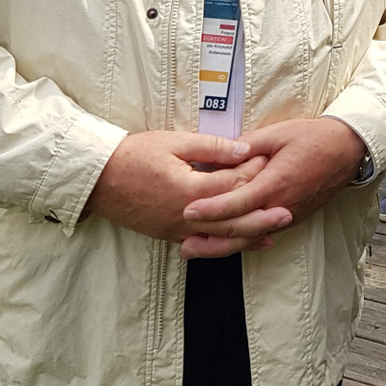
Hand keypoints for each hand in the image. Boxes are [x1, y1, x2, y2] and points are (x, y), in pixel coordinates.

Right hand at [84, 131, 290, 256]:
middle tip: (289, 209)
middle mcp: (185, 215)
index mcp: (189, 189)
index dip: (254, 175)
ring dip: (248, 234)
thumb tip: (244, 149)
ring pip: (219, 236)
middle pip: (232, 219)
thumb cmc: (134, 155)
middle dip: (262, 215)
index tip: (274, 165)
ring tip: (275, 231)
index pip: (232, 185)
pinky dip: (225, 243)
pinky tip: (241, 242)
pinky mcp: (169, 235)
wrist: (97, 179)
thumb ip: (211, 147)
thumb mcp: (174, 142)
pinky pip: (203, 242)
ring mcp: (176, 229)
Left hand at [179, 118, 366, 257]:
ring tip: (196, 249)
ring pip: (251, 239)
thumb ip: (247, 145)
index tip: (187, 210)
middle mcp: (282, 206)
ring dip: (223, 247)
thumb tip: (220, 153)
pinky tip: (223, 242)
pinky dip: (241, 241)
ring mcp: (288, 216)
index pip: (237, 203)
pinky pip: (262, 235)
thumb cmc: (313, 138)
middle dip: (211, 239)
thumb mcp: (277, 133)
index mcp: (276, 183)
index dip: (211, 209)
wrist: (347, 150)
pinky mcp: (292, 219)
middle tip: (183, 243)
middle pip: (241, 231)